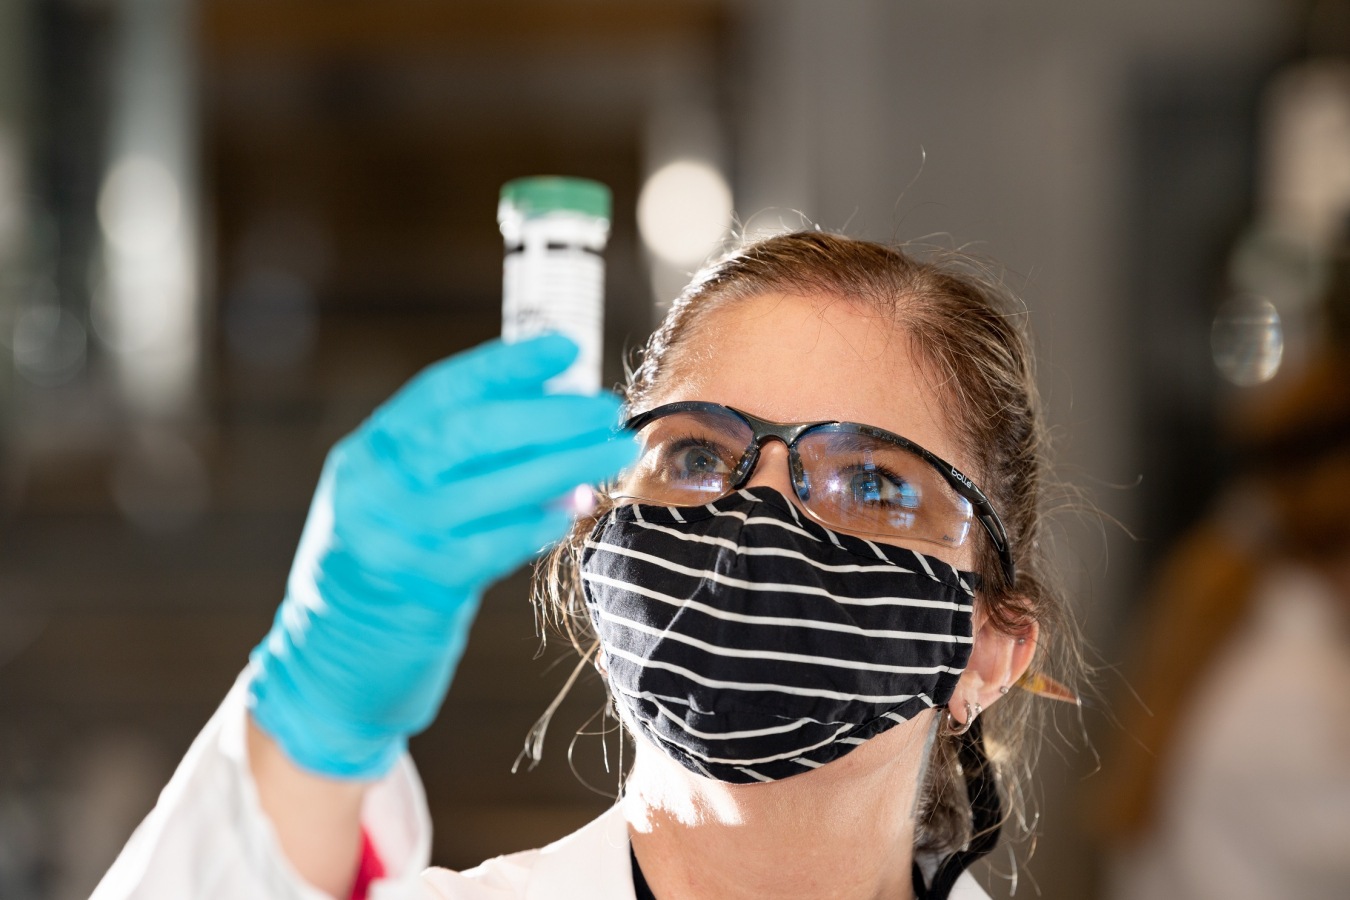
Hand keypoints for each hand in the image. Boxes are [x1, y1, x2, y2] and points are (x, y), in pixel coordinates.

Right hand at [247, 334, 635, 778]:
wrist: (329, 663)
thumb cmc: (391, 565)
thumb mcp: (404, 498)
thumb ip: (462, 458)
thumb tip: (558, 409)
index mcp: (370, 450)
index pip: (442, 391)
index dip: (506, 365)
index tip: (567, 348)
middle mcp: (373, 486)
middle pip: (468, 433)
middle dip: (547, 416)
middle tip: (606, 410)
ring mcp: (392, 538)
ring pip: (488, 487)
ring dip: (562, 464)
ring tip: (613, 451)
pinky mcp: (418, 588)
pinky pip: (490, 546)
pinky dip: (535, 523)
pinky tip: (572, 509)